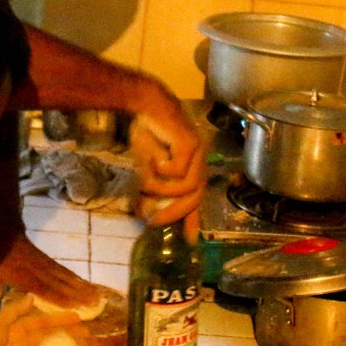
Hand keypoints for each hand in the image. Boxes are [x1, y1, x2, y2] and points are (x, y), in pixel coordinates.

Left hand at [0, 234, 97, 307]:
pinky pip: (63, 271)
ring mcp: (45, 264)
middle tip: (96, 303)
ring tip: (97, 294)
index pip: (44, 288)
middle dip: (79, 293)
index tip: (75, 306)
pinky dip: (75, 278)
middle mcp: (38, 269)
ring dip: (82, 286)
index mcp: (24, 275)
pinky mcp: (47, 260)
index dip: (59, 297)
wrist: (2, 229)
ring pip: (66, 276)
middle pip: (62, 283)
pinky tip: (83, 284)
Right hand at [128, 95, 205, 240]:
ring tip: (146, 184)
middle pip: (195, 197)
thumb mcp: (148, 166)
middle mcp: (200, 161)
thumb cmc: (148, 132)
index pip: (197, 198)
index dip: (193, 220)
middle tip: (153, 221)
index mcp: (193, 166)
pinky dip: (162, 170)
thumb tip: (147, 211)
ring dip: (162, 189)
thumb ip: (153, 185)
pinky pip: (178, 171)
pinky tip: (154, 159)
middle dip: (174, 213)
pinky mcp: (189, 144)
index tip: (190, 241)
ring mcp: (198, 153)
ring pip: (186, 187)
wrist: (146, 104)